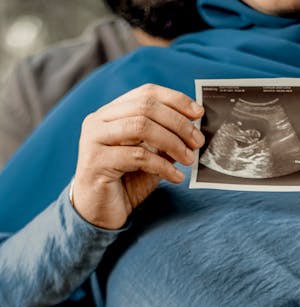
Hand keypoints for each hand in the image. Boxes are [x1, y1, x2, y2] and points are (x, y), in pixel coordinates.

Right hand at [72, 84, 204, 228]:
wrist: (100, 214)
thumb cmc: (126, 184)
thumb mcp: (151, 157)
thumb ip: (166, 140)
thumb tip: (194, 128)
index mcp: (111, 113)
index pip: (146, 93)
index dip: (175, 100)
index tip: (199, 113)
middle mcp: (98, 120)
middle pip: (145, 107)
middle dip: (178, 123)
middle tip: (198, 141)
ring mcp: (94, 139)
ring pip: (140, 127)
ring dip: (172, 142)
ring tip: (189, 159)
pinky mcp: (95, 161)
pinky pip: (137, 156)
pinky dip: (163, 166)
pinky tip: (176, 177)